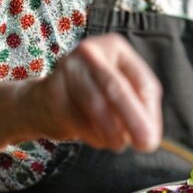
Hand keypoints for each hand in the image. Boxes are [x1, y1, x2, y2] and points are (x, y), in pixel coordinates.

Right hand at [27, 33, 161, 151]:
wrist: (39, 104)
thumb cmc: (89, 98)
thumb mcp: (118, 96)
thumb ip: (136, 110)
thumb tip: (150, 137)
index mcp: (115, 47)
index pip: (142, 81)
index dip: (148, 112)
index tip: (153, 138)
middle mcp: (91, 52)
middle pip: (116, 88)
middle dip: (134, 119)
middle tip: (145, 144)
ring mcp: (68, 68)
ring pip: (96, 105)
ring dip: (111, 132)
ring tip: (117, 145)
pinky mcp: (52, 90)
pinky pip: (77, 117)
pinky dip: (92, 135)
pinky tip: (95, 137)